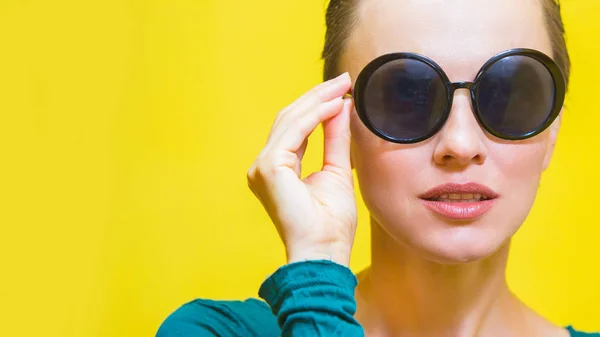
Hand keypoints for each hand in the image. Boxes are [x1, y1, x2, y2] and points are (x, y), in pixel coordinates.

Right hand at [247, 72, 356, 266]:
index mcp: (277, 168)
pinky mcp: (268, 168)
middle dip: (317, 96)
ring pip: (289, 120)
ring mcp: (262, 166)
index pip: (294, 127)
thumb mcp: (337, 171)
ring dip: (317, 100)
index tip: (342, 90)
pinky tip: (334, 104)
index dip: (317, 105)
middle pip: (289, 118)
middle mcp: (264, 165)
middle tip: (344, 79)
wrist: (324, 252)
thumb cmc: (330, 223)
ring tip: (342, 86)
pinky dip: (314, 115)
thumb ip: (335, 139)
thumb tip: (341, 107)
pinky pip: (294, 131)